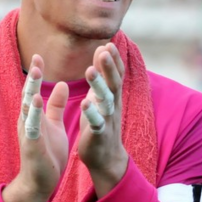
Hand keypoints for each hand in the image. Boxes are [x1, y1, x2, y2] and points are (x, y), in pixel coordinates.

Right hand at [3, 55, 68, 201]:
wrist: (40, 182)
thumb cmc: (47, 153)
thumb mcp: (54, 125)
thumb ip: (56, 105)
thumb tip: (61, 83)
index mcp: (33, 116)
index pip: (34, 90)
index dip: (37, 73)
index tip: (40, 55)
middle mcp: (27, 121)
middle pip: (28, 94)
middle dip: (32, 77)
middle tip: (37, 58)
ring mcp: (28, 132)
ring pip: (27, 107)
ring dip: (31, 90)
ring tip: (35, 73)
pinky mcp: (31, 144)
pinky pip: (32, 126)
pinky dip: (33, 113)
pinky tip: (36, 101)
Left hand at [78, 43, 128, 197]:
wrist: (106, 158)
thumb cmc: (101, 124)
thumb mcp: (101, 97)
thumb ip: (101, 75)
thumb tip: (102, 50)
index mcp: (112, 97)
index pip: (116, 74)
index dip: (113, 60)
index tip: (108, 43)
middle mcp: (113, 106)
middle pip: (114, 83)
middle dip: (109, 66)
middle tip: (104, 49)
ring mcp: (108, 120)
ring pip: (106, 100)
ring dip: (99, 85)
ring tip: (89, 70)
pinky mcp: (99, 135)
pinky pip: (97, 123)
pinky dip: (92, 113)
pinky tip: (85, 104)